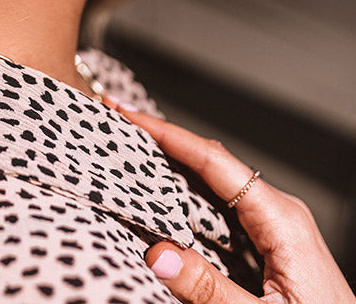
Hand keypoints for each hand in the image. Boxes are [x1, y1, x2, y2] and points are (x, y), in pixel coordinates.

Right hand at [122, 110, 354, 303]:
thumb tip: (157, 253)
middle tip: (118, 128)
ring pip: (214, 187)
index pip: (212, 160)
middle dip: (162, 144)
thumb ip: (209, 289)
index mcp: (282, 218)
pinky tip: (164, 201)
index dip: (165, 133)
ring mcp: (276, 227)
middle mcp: (279, 212)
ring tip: (132, 156)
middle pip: (209, 164)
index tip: (127, 114)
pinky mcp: (272, 245)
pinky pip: (222, 212)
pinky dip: (187, 200)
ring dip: (172, 172)